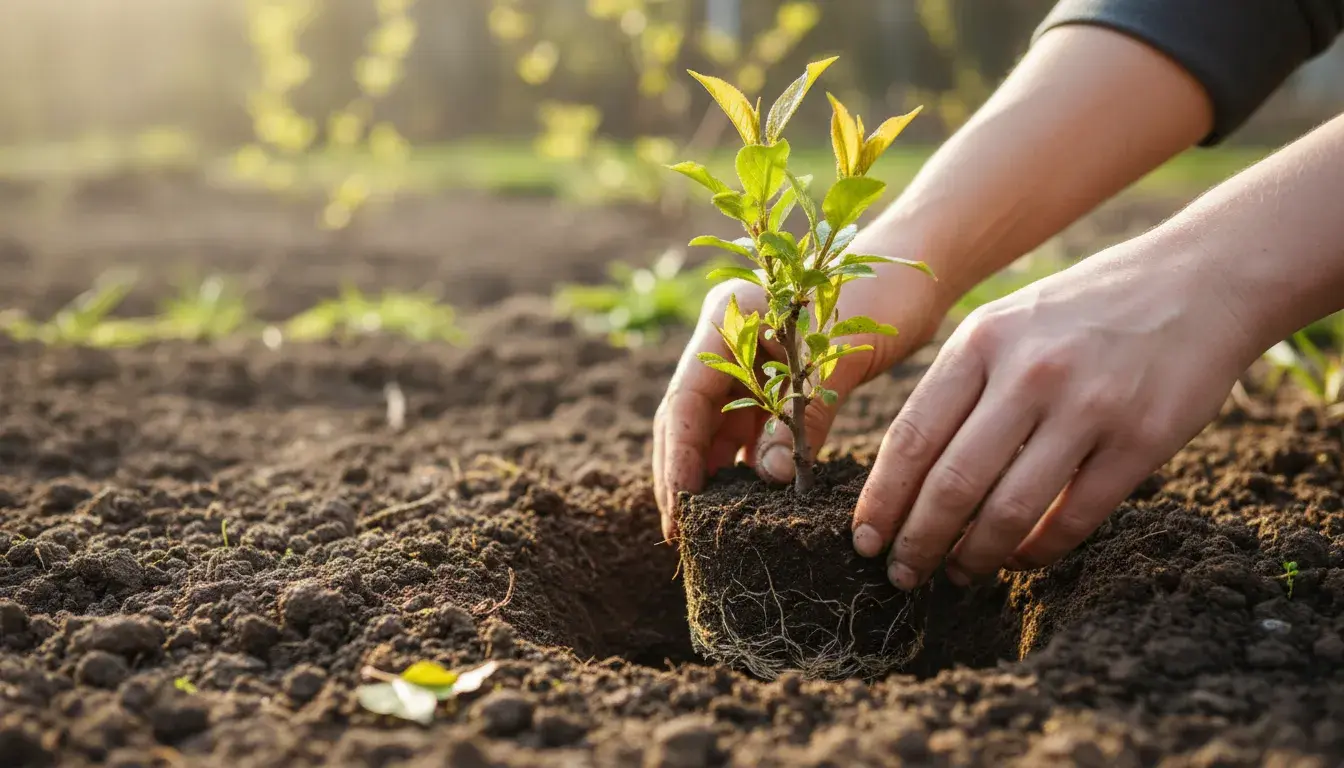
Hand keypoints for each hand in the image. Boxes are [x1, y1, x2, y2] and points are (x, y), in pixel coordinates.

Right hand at [652, 232, 943, 541]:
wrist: (917, 268)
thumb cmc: (880, 296)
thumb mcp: (840, 357)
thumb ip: (803, 417)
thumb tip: (774, 480)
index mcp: (726, 318)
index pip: (686, 398)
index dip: (680, 455)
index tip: (681, 506)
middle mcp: (725, 337)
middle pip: (687, 416)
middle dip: (681, 472)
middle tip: (680, 530)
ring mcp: (746, 359)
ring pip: (714, 426)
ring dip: (710, 473)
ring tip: (705, 526)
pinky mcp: (771, 379)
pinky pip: (747, 428)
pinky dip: (745, 463)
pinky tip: (747, 502)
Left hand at [851, 237, 1258, 588]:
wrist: (1199, 281)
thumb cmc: (1084, 310)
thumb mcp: (1007, 322)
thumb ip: (959, 384)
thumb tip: (906, 473)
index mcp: (981, 341)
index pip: (912, 437)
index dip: (883, 499)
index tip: (864, 540)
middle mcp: (1029, 373)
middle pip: (951, 483)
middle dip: (917, 542)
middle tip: (902, 574)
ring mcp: (1087, 407)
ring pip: (1008, 510)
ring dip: (974, 556)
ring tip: (958, 574)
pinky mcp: (1140, 441)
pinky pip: (1074, 518)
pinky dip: (1038, 551)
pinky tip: (1021, 558)